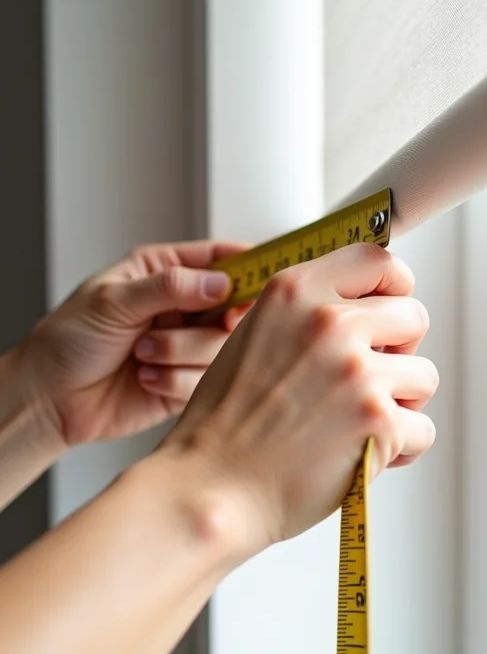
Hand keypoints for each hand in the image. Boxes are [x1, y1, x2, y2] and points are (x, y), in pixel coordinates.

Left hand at [18, 240, 251, 447]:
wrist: (48, 401)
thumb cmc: (67, 341)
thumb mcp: (112, 301)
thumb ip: (169, 287)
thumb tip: (220, 283)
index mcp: (165, 271)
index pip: (221, 258)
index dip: (249, 265)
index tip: (266, 277)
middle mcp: (182, 306)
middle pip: (235, 304)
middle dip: (217, 319)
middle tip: (213, 322)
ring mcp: (188, 344)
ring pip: (223, 345)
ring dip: (181, 353)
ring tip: (143, 354)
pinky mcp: (189, 382)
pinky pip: (208, 380)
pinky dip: (175, 381)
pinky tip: (145, 378)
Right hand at [157, 243, 438, 556]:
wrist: (209, 487)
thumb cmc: (228, 421)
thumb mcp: (256, 333)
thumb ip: (310, 310)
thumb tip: (370, 308)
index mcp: (296, 291)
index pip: (379, 261)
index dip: (395, 288)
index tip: (391, 313)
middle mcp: (329, 322)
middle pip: (414, 317)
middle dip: (400, 351)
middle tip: (370, 380)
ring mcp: (356, 371)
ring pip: (424, 376)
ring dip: (401, 403)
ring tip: (360, 423)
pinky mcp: (376, 420)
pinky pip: (423, 428)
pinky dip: (401, 448)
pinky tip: (365, 454)